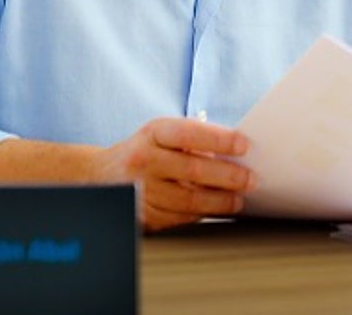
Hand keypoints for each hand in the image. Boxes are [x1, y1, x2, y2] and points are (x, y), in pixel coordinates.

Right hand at [93, 117, 257, 231]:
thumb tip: (237, 153)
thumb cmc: (146, 151)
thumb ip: (195, 139)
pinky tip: (217, 211)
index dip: (219, 139)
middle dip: (228, 176)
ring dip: (220, 202)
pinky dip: (202, 215)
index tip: (244, 144)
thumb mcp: (162, 134)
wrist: (100, 175)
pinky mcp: (142, 215)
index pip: (189, 133)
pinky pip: (179, 218)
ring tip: (238, 200)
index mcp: (153, 133)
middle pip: (193, 170)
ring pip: (188, 200)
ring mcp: (141, 190)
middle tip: (251, 180)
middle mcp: (144, 160)